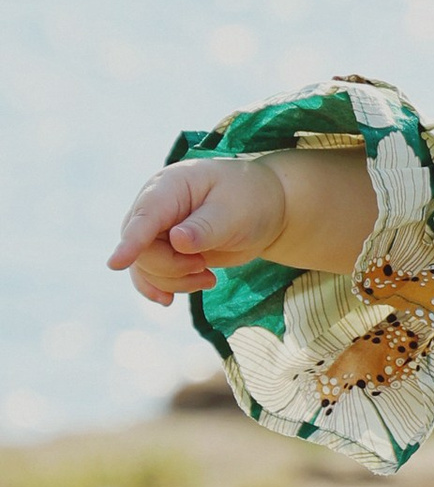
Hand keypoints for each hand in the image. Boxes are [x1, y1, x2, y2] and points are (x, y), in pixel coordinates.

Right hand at [109, 157, 286, 303]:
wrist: (264, 208)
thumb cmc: (250, 200)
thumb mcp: (235, 212)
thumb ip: (206, 228)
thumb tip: (177, 241)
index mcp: (171, 186)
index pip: (145, 215)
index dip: (131, 241)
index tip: (116, 264)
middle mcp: (155, 207)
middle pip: (143, 249)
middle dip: (172, 268)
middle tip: (205, 266)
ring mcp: (155, 229)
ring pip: (145, 268)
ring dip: (175, 281)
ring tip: (207, 276)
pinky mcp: (162, 249)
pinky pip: (148, 275)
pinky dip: (162, 288)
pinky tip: (170, 300)